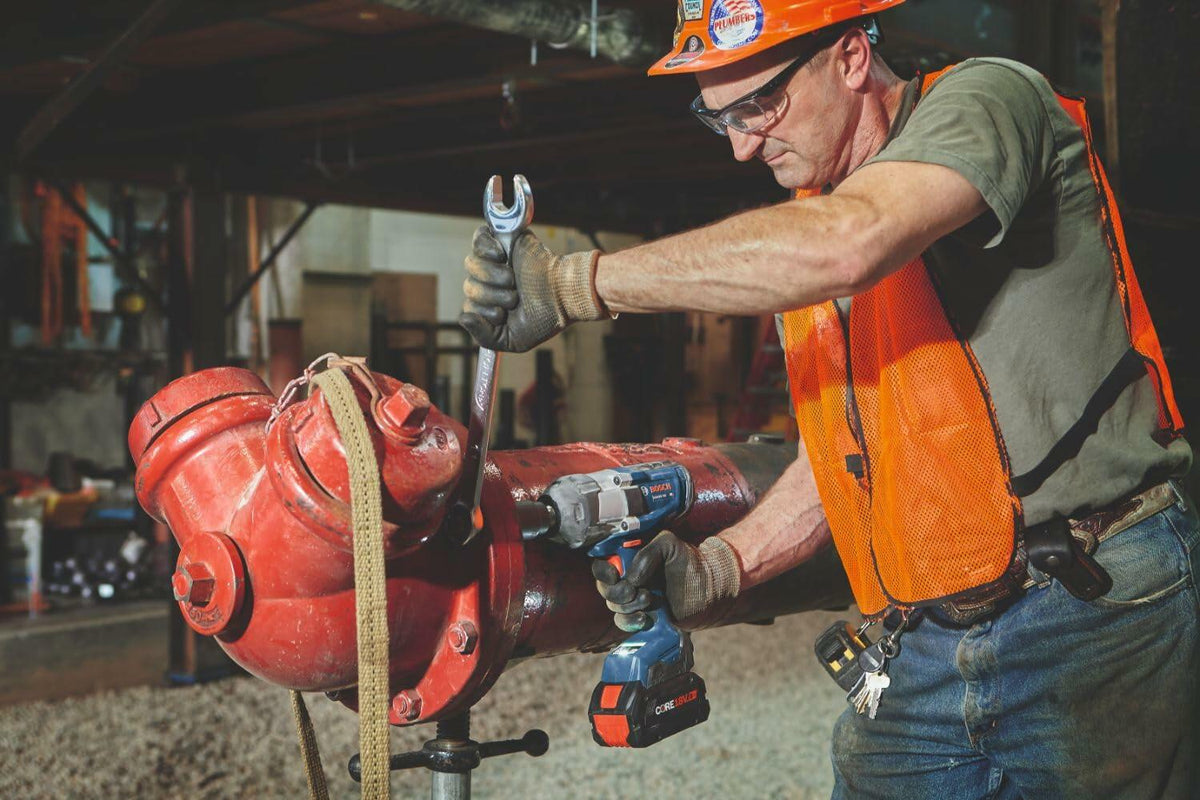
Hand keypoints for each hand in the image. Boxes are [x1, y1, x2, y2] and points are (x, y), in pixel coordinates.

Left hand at [459, 226, 604, 352]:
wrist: (563, 295)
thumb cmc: (544, 318)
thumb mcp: (512, 340)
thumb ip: (484, 336)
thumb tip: (463, 318)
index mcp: (491, 304)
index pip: (469, 306)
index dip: (483, 311)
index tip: (503, 314)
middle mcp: (491, 282)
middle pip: (469, 286)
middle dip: (490, 295)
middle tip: (513, 297)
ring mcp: (495, 261)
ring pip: (471, 264)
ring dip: (490, 275)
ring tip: (511, 279)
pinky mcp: (503, 240)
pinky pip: (479, 239)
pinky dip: (486, 248)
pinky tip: (501, 257)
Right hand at [592, 532, 741, 631]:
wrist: (709, 590)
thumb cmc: (690, 563)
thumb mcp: (669, 545)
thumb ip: (647, 554)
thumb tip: (630, 580)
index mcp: (629, 557)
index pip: (601, 562)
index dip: (603, 571)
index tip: (615, 575)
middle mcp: (627, 577)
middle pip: (604, 587)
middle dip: (618, 591)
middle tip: (637, 590)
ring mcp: (632, 598)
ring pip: (613, 605)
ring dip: (629, 606)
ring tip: (650, 600)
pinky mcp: (639, 616)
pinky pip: (622, 622)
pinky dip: (630, 622)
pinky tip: (645, 618)